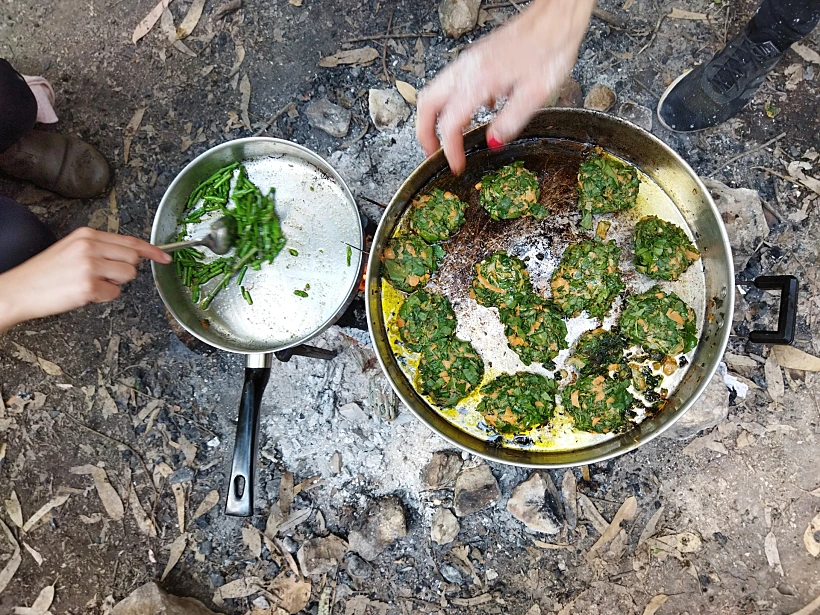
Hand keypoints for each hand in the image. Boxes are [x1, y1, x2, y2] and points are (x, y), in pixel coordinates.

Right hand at [0, 227, 171, 331]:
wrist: (18, 290)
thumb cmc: (45, 273)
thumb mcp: (72, 249)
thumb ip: (101, 248)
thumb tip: (131, 254)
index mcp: (86, 235)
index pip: (130, 240)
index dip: (152, 250)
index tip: (166, 256)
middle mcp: (90, 247)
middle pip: (133, 258)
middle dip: (124, 270)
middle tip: (101, 275)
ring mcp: (90, 266)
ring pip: (128, 276)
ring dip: (113, 284)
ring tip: (90, 283)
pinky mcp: (89, 286)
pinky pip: (114, 293)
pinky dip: (102, 297)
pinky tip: (84, 293)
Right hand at [417, 0, 594, 174]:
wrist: (554, 21)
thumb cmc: (549, 51)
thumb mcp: (536, 94)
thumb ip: (510, 121)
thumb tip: (493, 143)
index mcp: (479, 81)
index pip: (450, 123)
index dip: (450, 149)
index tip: (456, 165)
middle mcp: (467, 69)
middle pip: (427, 104)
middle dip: (425, 132)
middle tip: (433, 152)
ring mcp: (468, 62)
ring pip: (434, 92)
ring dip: (433, 117)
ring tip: (444, 137)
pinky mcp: (475, 59)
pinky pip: (449, 83)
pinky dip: (448, 103)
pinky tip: (469, 113)